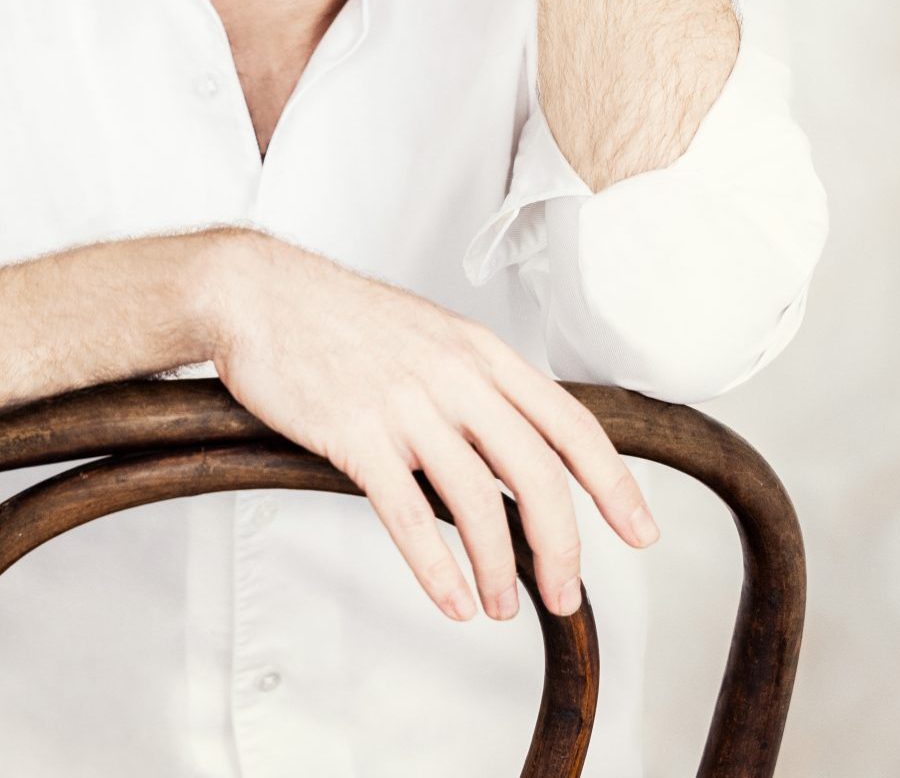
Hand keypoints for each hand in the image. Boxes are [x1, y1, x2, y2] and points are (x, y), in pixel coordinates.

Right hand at [208, 230, 659, 622]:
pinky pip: (407, 515)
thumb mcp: (430, 333)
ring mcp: (406, 404)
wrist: (260, 293)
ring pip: (476, 502)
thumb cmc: (339, 316)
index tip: (640, 530)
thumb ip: (476, 383)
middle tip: (565, 592)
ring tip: (501, 607)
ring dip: (497, 569)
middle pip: (536, 473)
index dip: (613, 483)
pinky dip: (436, 570)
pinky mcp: (356, 434)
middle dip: (562, 546)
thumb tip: (514, 445)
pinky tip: (451, 600)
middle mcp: (456, 375)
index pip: (571, 422)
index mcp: (482, 350)